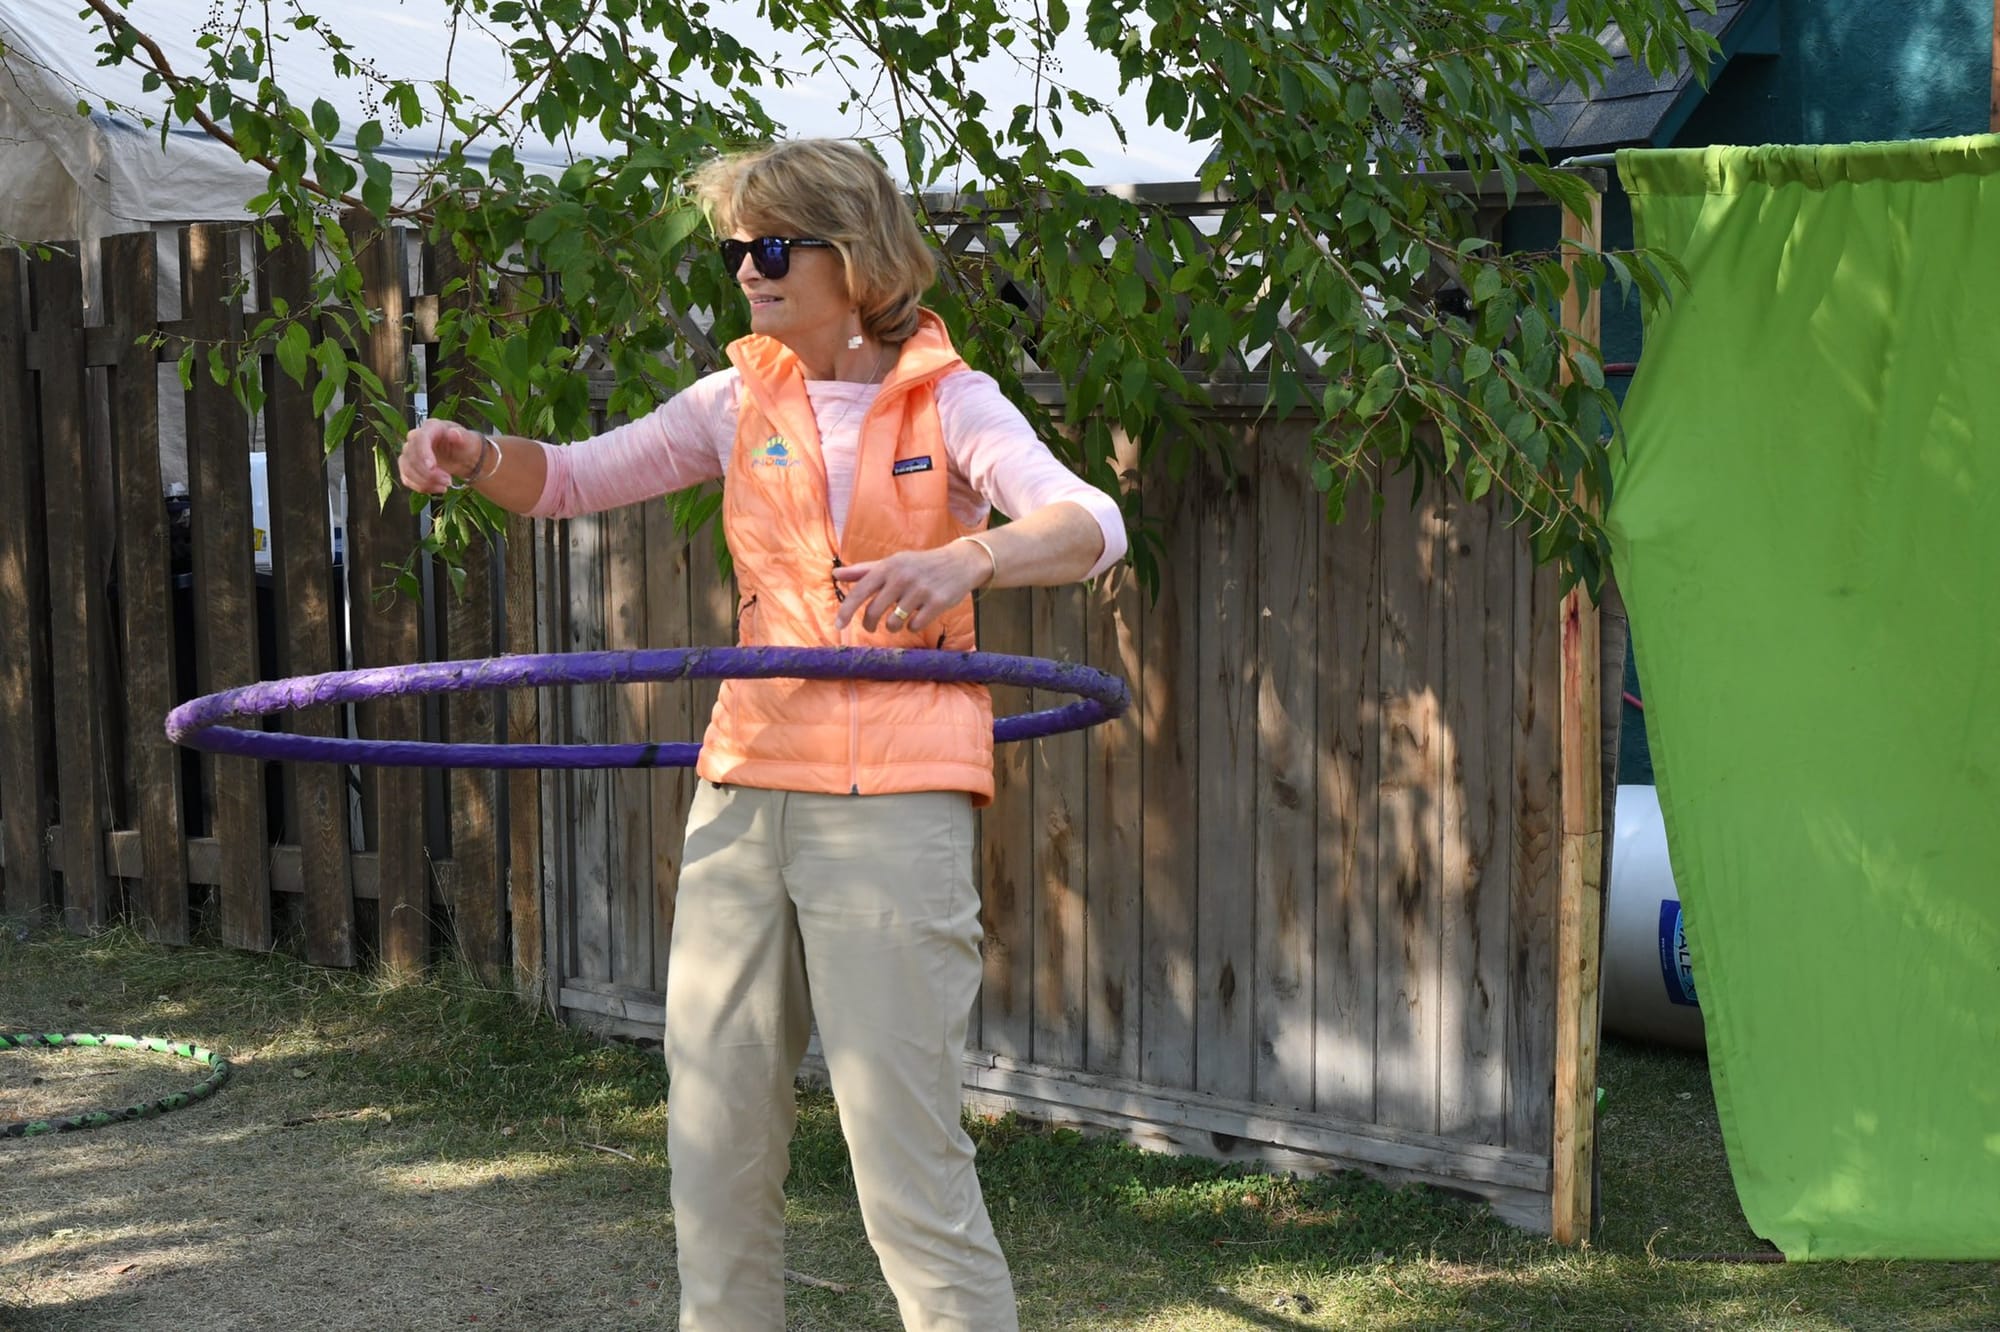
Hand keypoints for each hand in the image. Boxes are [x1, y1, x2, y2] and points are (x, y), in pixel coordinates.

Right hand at [399, 419, 487, 493]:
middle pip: (411, 456)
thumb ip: (463, 436)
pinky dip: (421, 487)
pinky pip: (406, 479)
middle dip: (428, 473)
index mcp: (431, 427)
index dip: (423, 454)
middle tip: (448, 481)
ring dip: (425, 482)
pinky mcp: (408, 466)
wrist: (462, 456)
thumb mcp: (469, 440)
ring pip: (407, 469)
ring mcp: (410, 452)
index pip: (420, 438)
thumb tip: (454, 433)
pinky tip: (437, 488)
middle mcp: (416, 438)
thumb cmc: (465, 445)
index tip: (432, 467)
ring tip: (445, 486)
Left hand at [833, 540, 991, 633]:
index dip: (846, 610)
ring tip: (897, 620)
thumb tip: (836, 574)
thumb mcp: (892, 562)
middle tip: (871, 627)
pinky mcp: (937, 602)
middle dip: (869, 624)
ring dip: (892, 627)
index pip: (860, 591)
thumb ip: (864, 570)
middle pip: (874, 611)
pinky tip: (917, 617)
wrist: (959, 563)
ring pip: (894, 622)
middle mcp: (902, 577)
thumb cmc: (919, 565)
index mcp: (888, 566)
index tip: (838, 625)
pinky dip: (913, 626)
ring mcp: (920, 590)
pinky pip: (915, 626)